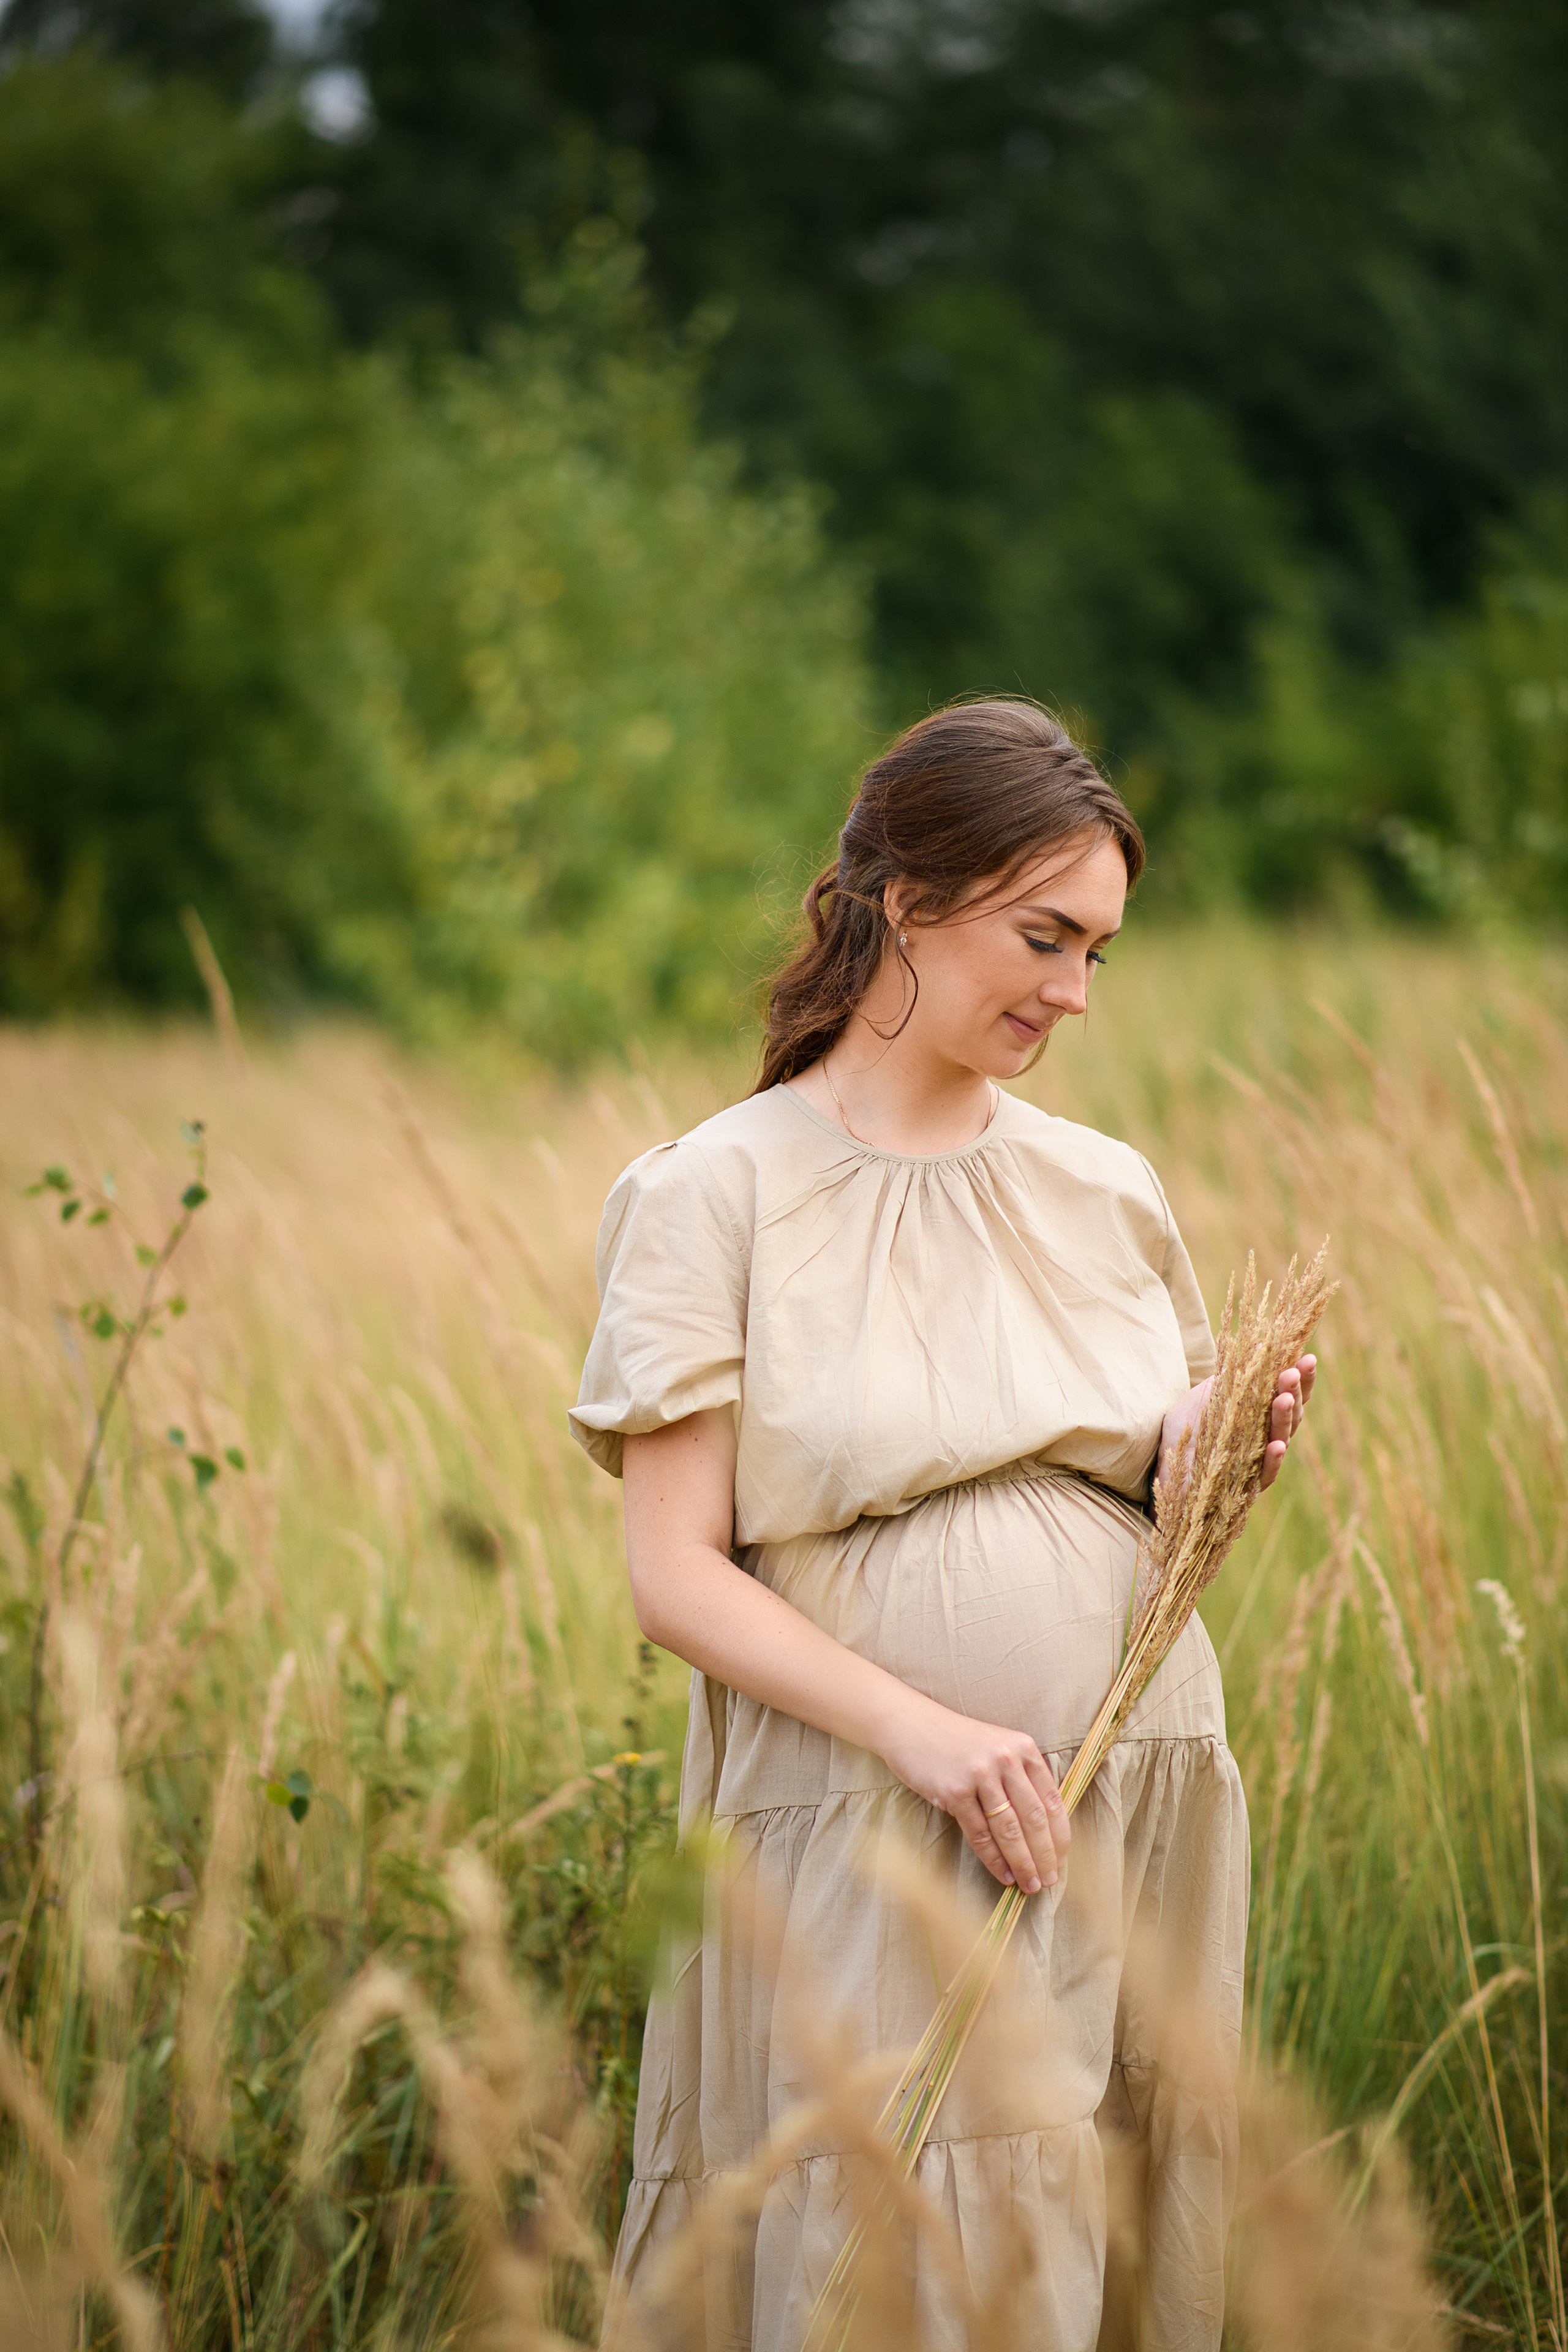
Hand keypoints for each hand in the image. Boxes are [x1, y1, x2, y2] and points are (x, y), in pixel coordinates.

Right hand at [879, 1694, 1069, 1894]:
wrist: (911, 1725)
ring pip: (1010, 1830)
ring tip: (1030, 1884)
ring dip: (1023, 1863)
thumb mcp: (997, 1748)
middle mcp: (1006, 1759)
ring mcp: (980, 1775)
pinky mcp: (954, 1791)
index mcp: (1023, 1748)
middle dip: (1045, 1855)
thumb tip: (1044, 1830)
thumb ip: (1022, 1778)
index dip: (1059, 1836)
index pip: (1052, 1800)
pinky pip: (980, 1834)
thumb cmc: (957, 1742)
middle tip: (1050, 1881)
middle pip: (1034, 1818)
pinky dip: (994, 1859)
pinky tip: (1004, 1875)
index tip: (1062, 1861)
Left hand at [1158, 1356, 1316, 1493]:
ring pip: (1280, 1439)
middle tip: (1291, 1372)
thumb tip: (1260, 1342)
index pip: (1290, 1394)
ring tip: (1283, 1398)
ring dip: (1283, 1418)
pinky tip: (1277, 1445)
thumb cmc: (1187, 1427)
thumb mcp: (1209, 1393)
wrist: (1162, 1461)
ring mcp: (1258, 1461)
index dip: (1302, 1378)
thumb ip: (1235, 1374)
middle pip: (1291, 1415)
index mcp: (1262, 1414)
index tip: (1307, 1357)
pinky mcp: (1244, 1487)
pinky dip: (1272, 1460)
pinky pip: (1264, 1474)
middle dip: (1293, 1391)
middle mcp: (1266, 1437)